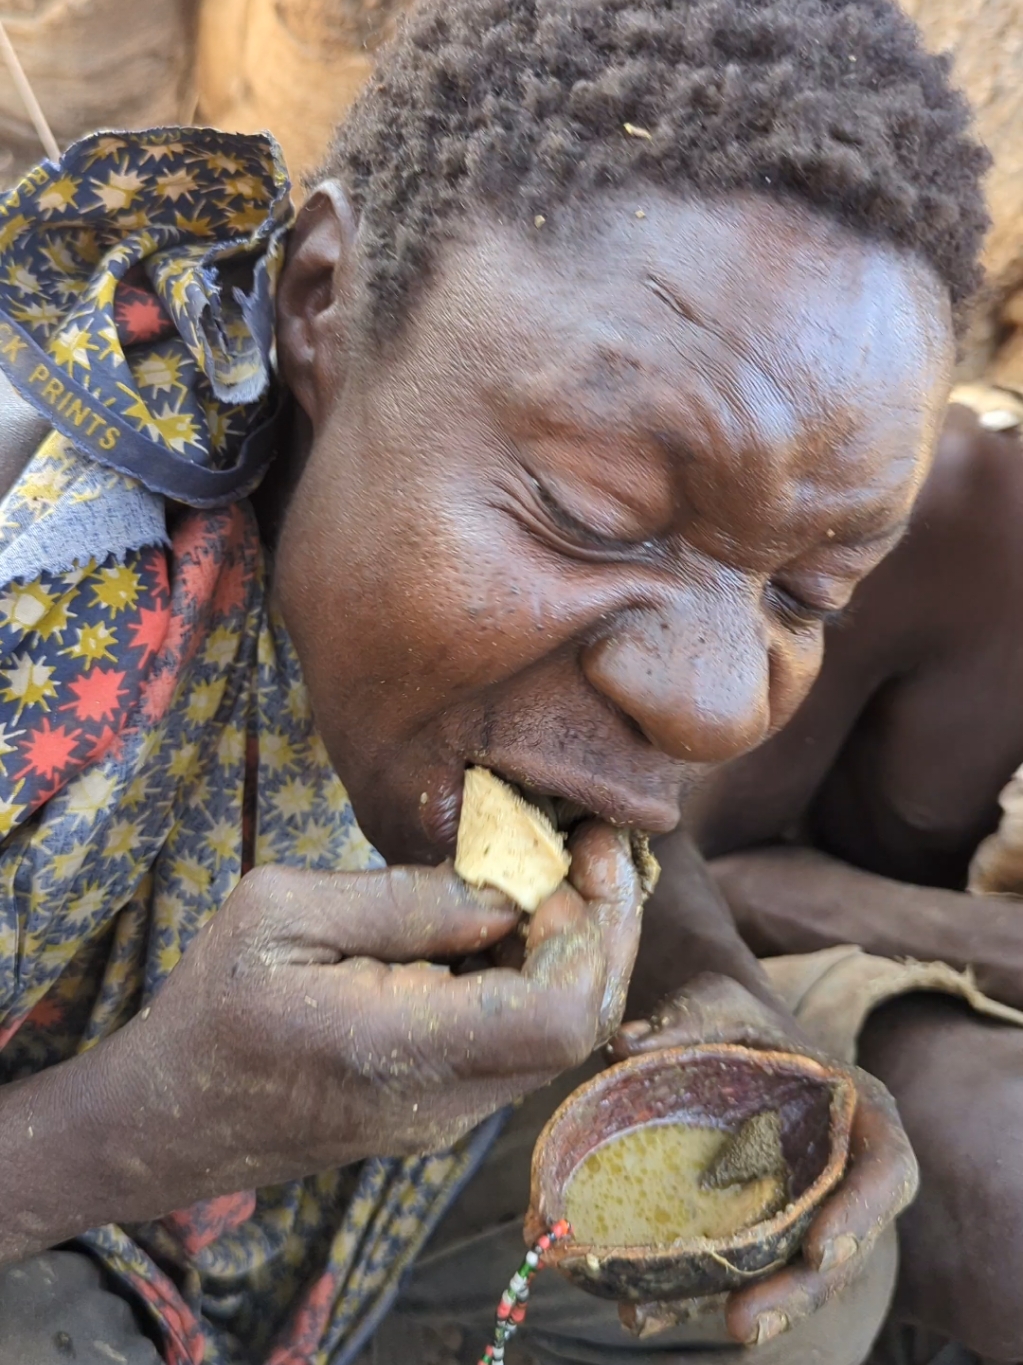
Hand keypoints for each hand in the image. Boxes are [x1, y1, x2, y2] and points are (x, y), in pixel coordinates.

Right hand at [124, 821, 641, 1212]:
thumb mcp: (280, 913)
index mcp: (399, 1048)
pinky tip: (513, 919)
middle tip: (594, 850)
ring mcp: (450, 1116)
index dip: (590, 932)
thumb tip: (508, 890)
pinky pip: (520, 1042)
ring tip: (558, 870)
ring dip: (576, 951)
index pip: (556, 1016)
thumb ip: (402, 902)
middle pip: (579, 1027)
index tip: (576, 856)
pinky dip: (539, 976)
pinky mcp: (445, 1110)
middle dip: (605, 929)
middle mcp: (445, 1100)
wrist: (170, 1119)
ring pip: (560, 1037)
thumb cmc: (213, 1005)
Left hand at [609, 973, 918, 1347]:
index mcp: (859, 1112)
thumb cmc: (739, 1021)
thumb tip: (623, 1047)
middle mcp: (840, 1172)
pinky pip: (732, 1274)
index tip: (822, 1246)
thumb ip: (684, 1017)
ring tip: (710, 1330)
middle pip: (842, 1245)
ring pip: (795, 1274)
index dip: (864, 1211)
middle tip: (743, 1321)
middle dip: (798, 1291)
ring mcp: (800, 1210)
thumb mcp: (719, 1001)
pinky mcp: (754, 1235)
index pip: (887, 1166)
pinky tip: (640, 1313)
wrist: (727, 1043)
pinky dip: (689, 1301)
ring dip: (758, 1310)